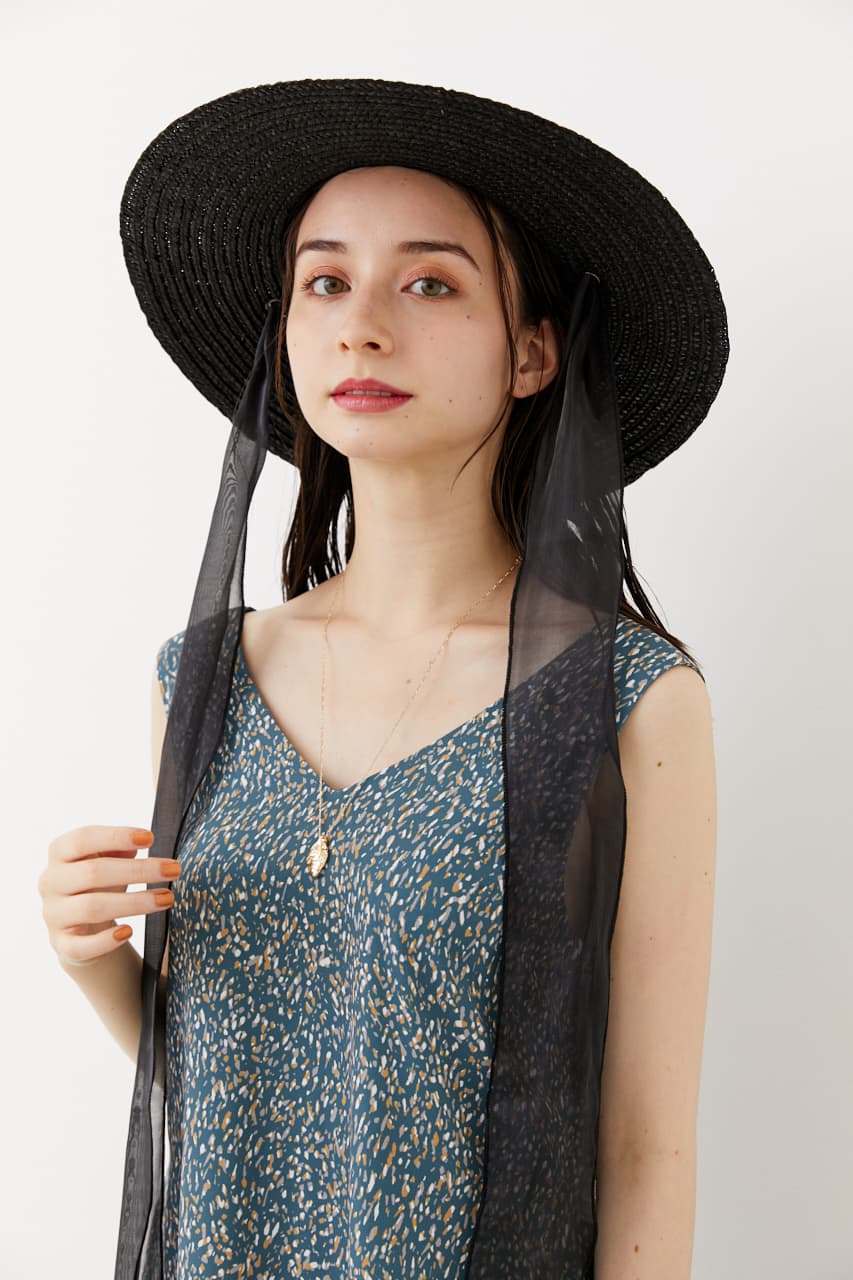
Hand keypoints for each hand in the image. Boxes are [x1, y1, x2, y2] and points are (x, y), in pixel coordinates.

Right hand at [37, 825, 179, 967]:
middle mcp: (51, 882)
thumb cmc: (99, 882)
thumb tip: (138, 843)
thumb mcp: (107, 858)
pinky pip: (80, 946)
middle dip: (138, 871)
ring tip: (167, 899)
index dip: (115, 836)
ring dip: (135, 903)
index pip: (82, 839)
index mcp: (60, 853)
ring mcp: (53, 914)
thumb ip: (119, 847)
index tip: (150, 838)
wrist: (82, 924)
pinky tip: (129, 931)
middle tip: (174, 870)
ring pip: (91, 908)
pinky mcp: (62, 944)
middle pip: (92, 873)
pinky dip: (105, 941)